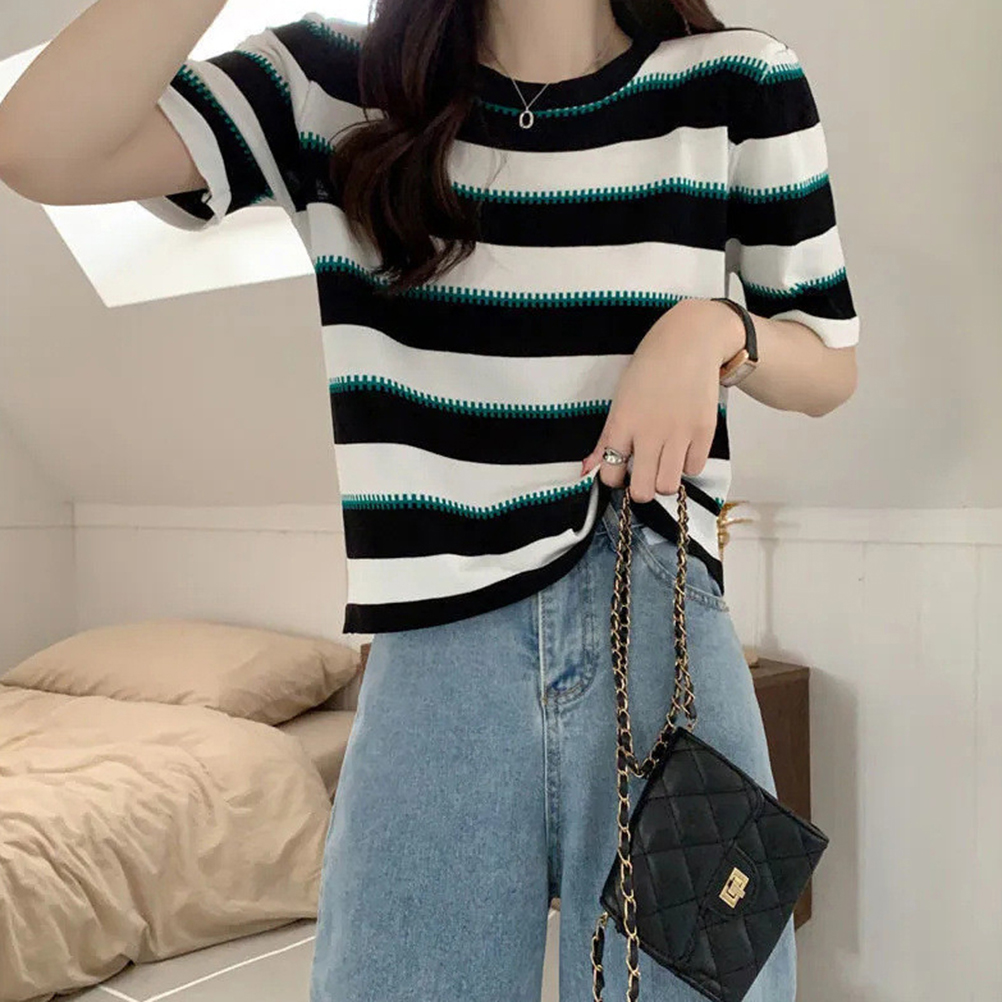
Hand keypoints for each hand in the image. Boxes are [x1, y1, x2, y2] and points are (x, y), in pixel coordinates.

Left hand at [580, 298, 744, 500]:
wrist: (689, 341)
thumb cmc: (650, 367)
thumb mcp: (620, 399)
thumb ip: (606, 438)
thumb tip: (587, 470)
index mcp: (623, 423)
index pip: (611, 474)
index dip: (614, 478)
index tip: (621, 471)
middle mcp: (650, 432)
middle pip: (643, 491)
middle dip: (641, 489)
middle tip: (644, 475)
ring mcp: (679, 433)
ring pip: (669, 486)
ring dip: (665, 479)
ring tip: (664, 462)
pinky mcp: (704, 431)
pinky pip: (695, 468)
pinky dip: (688, 463)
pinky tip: (683, 447)